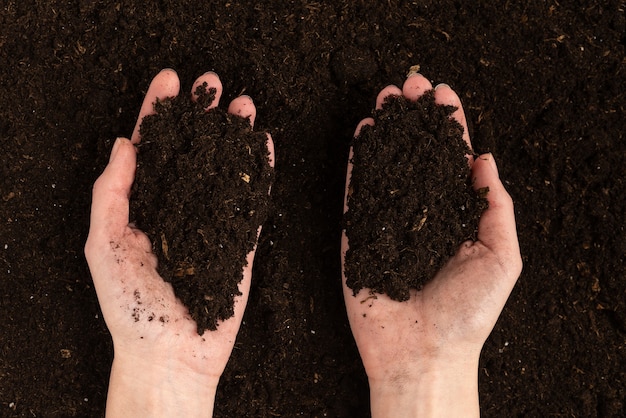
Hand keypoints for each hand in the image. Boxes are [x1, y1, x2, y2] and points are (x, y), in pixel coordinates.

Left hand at [85, 69, 274, 416]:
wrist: (170, 354)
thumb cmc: (130, 306)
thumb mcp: (104, 245)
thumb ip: (111, 193)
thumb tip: (124, 144)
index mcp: (143, 205)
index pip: (151, 149)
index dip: (158, 113)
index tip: (169, 81)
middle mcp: (178, 207)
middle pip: (194, 150)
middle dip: (203, 115)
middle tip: (213, 83)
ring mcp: (212, 222)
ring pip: (226, 168)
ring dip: (235, 135)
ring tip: (244, 105)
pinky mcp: (240, 242)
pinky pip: (252, 201)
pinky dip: (260, 172)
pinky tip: (264, 146)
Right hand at [341, 73, 521, 416]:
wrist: (422, 354)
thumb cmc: (468, 313)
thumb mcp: (502, 257)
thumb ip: (495, 207)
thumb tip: (484, 160)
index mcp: (454, 217)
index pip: (451, 161)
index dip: (448, 127)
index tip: (443, 94)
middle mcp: (420, 215)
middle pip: (415, 156)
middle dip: (413, 119)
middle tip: (409, 84)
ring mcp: (386, 223)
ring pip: (384, 166)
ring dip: (385, 130)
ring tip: (385, 98)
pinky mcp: (357, 234)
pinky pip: (356, 192)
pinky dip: (358, 161)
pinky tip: (362, 133)